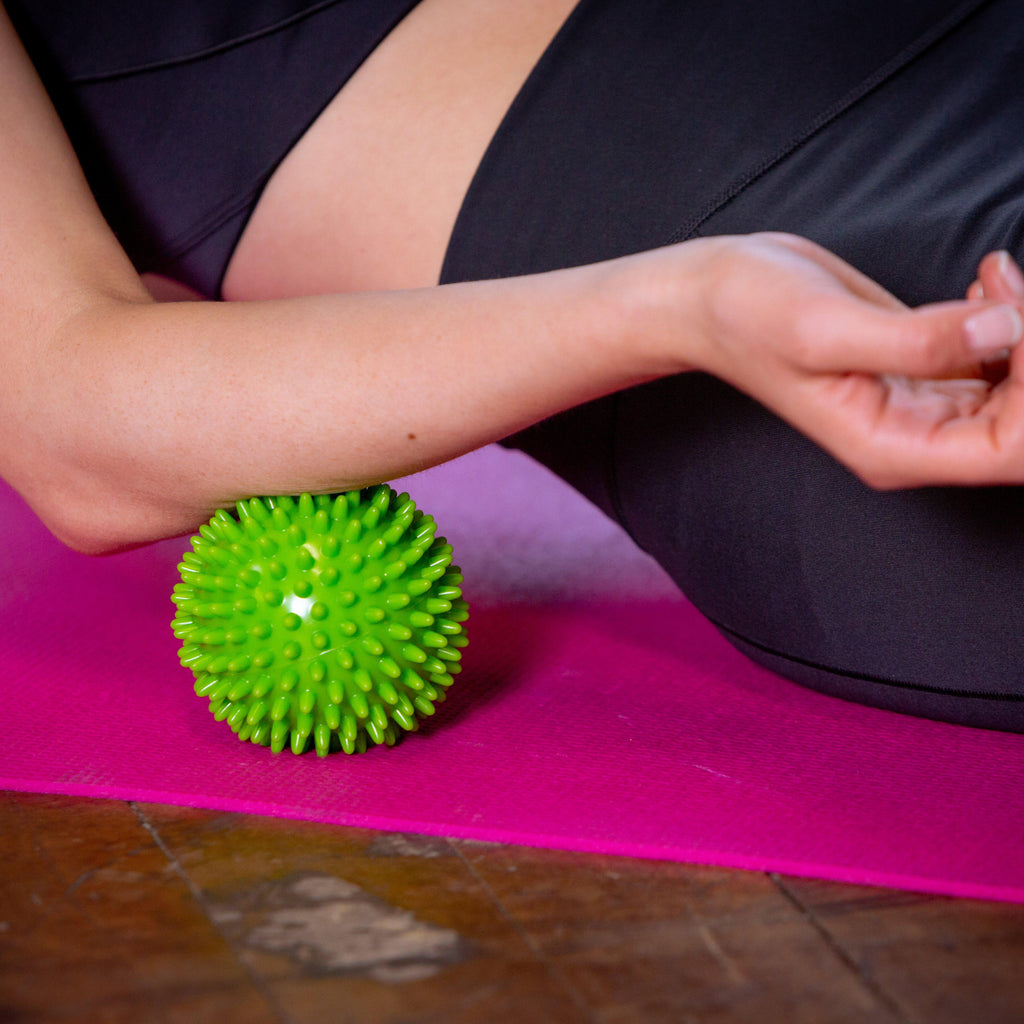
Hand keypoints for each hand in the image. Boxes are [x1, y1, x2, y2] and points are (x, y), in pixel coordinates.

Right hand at [659, 233, 1023, 487]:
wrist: (714, 296)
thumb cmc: (748, 317)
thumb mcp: (822, 329)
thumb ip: (916, 340)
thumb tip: (1003, 329)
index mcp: (893, 448)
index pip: (1012, 450)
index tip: (1012, 320)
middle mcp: (917, 436)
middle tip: (1005, 287)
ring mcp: (925, 405)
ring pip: (1023, 387)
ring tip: (992, 277)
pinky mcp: (928, 368)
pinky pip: (1004, 357)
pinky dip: (1013, 317)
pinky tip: (986, 283)